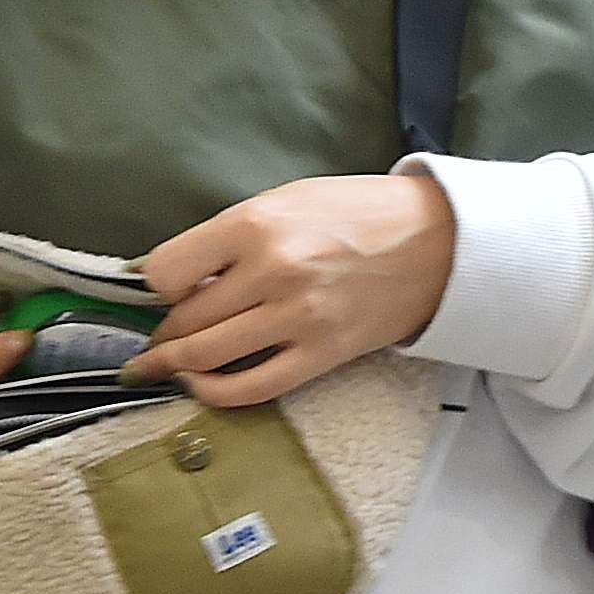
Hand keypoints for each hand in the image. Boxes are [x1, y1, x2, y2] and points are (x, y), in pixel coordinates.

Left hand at [130, 174, 457, 407]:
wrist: (439, 240)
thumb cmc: (358, 214)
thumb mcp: (286, 201)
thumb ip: (231, 239)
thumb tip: (178, 283)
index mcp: (257, 224)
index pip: (166, 271)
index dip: (154, 286)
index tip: (160, 293)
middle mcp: (274, 271)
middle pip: (183, 318)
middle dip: (163, 331)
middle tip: (159, 336)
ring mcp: (299, 317)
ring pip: (207, 356)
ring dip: (175, 364)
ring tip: (167, 364)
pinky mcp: (323, 353)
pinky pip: (252, 387)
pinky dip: (214, 393)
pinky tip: (202, 385)